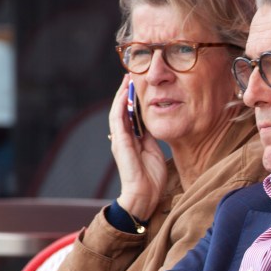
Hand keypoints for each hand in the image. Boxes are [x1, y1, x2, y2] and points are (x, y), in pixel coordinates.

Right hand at [108, 75, 167, 220]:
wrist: (144, 195)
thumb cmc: (150, 178)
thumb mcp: (154, 150)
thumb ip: (149, 137)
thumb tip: (151, 123)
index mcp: (131, 140)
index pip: (130, 115)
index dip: (133, 100)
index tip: (138, 85)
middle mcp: (123, 138)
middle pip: (122, 110)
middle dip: (125, 93)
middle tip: (130, 75)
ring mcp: (119, 140)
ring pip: (117, 112)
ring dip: (121, 95)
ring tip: (126, 80)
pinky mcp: (119, 143)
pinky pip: (118, 121)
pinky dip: (120, 107)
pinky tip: (124, 95)